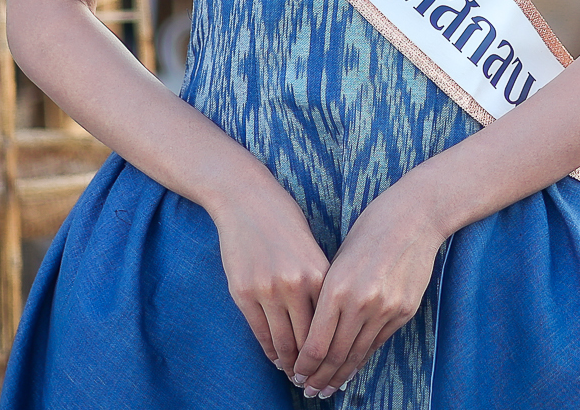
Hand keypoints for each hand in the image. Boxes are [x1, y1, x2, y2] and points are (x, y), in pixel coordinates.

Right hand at [208, 180, 328, 382]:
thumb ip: (320, 283)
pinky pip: (259, 331)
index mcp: (320, 274)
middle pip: (308, 340)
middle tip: (315, 379)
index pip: (331, 326)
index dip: (333, 351)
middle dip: (312, 365)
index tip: (335, 366)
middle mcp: (296, 285)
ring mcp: (268, 290)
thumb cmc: (284, 221)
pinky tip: (275, 356)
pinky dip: (269, 349)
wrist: (246, 199)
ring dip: (289, 362)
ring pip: (282, 341)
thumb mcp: (312, 250)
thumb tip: (329, 322)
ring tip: (294, 372)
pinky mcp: (244, 292)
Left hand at [292, 180, 446, 396]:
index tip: (296, 374)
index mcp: (336, 287)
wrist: (414, 217)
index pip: (316, 343)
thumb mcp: (339, 260)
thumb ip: (328, 296)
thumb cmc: (370, 230)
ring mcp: (385, 309)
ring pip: (358, 354)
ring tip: (328, 388)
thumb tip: (315, 332)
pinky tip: (352, 367)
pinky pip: (377, 343)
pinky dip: (362, 358)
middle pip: (336, 355)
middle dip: (319, 377)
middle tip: (308, 390)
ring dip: (340, 375)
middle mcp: (361, 303)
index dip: (304, 365)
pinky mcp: (404, 311)